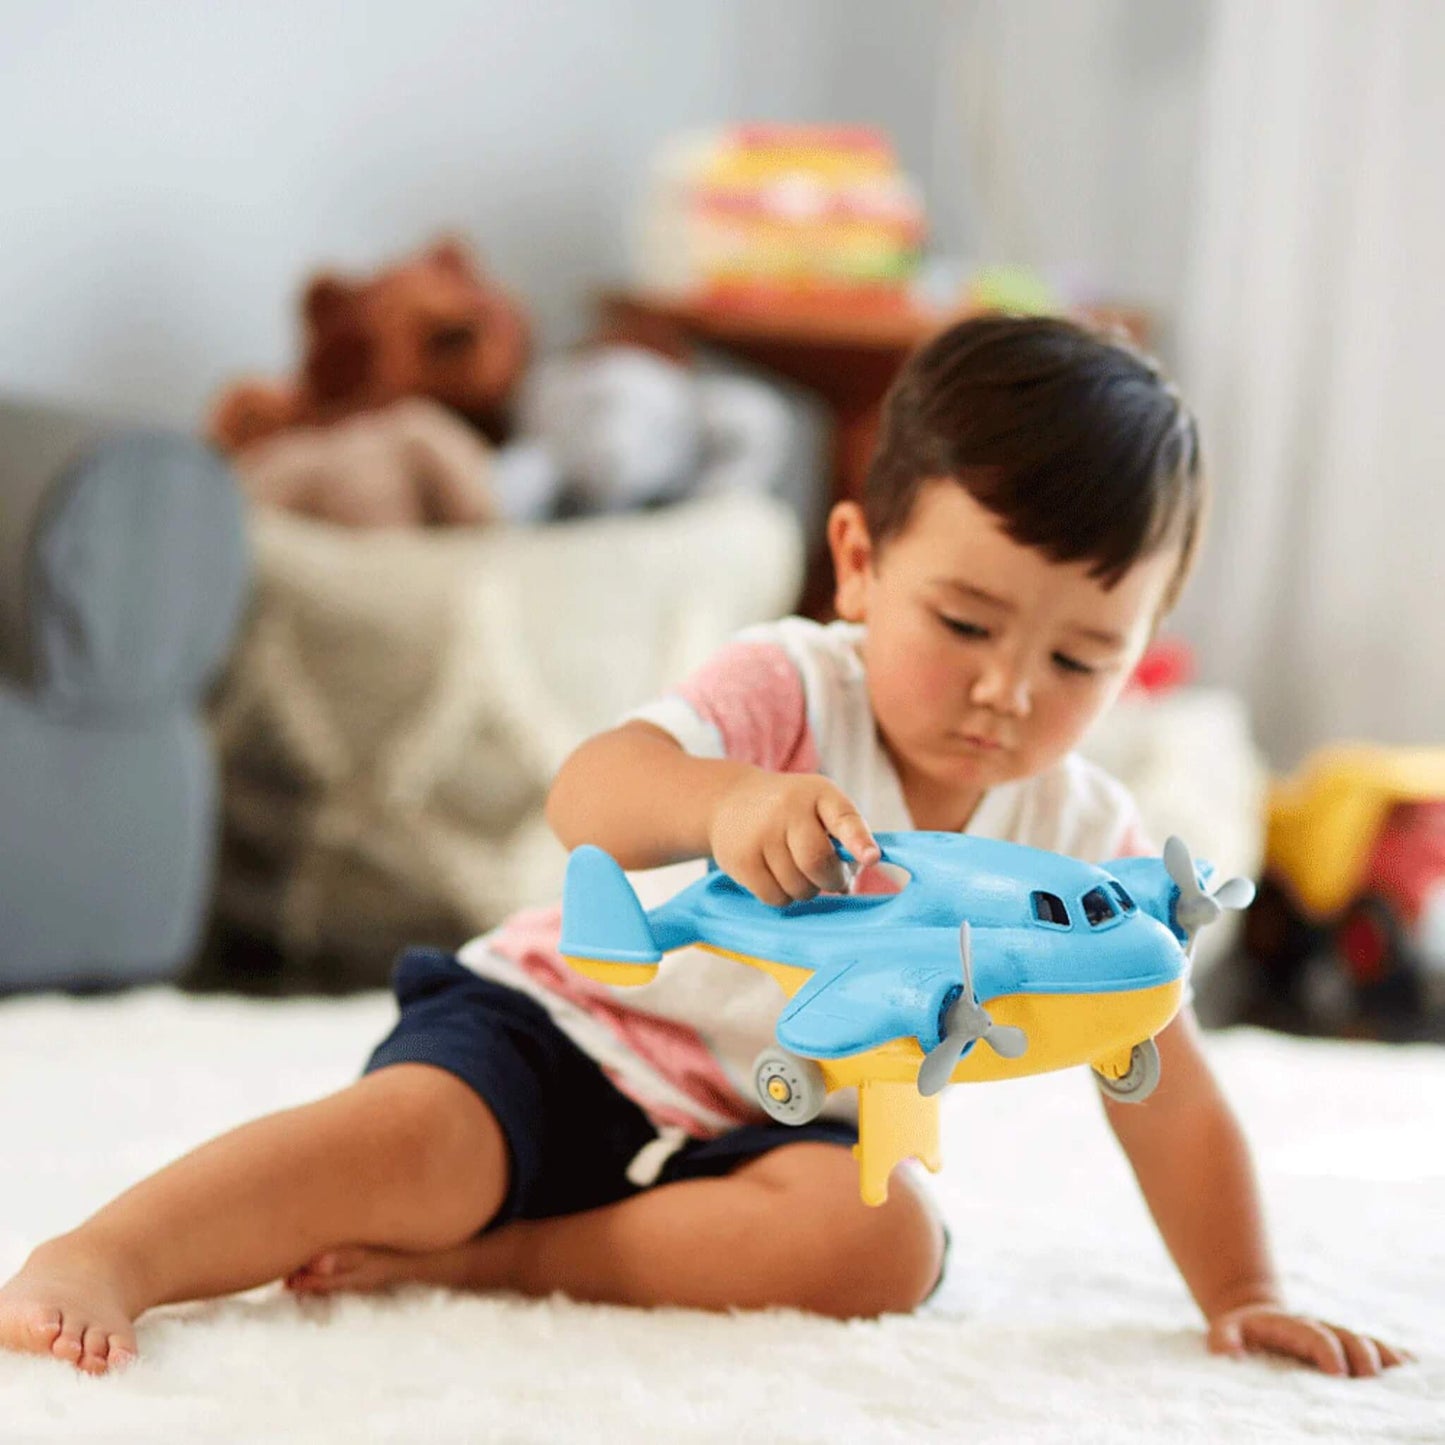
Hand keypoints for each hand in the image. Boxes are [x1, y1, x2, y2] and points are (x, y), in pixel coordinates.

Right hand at [708, 771, 878, 905]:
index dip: (859, 840)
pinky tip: (777, 877)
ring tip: (797, 870)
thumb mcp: (819, 807)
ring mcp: (761, 834)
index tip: (872, 859)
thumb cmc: (789, 810)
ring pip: (798, 887)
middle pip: (818, 863)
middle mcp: (788, 809)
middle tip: (830, 878)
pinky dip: (783, 896)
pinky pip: (775, 897)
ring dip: (806, 890)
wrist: (730, 800)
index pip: (843, 817)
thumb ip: (844, 840)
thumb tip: (847, 887)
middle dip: (832, 880)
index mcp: (818, 793)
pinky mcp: (742, 860)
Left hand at [1208, 1301, 1412, 1376]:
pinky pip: (1376, 1349)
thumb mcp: (1225, 1331)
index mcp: (1292, 1326)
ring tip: (1403, 1373)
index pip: (1313, 1335)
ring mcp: (1336, 1337)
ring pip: (1366, 1342)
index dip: (1327, 1350)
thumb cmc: (1239, 1333)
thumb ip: (1224, 1339)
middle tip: (1371, 1378)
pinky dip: (1393, 1356)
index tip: (1337, 1372)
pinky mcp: (1346, 1347)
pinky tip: (1411, 1366)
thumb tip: (1228, 1352)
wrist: (1255, 1318)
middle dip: (1361, 1355)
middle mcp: (1320, 1329)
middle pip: (1347, 1337)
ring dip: (1385, 1356)